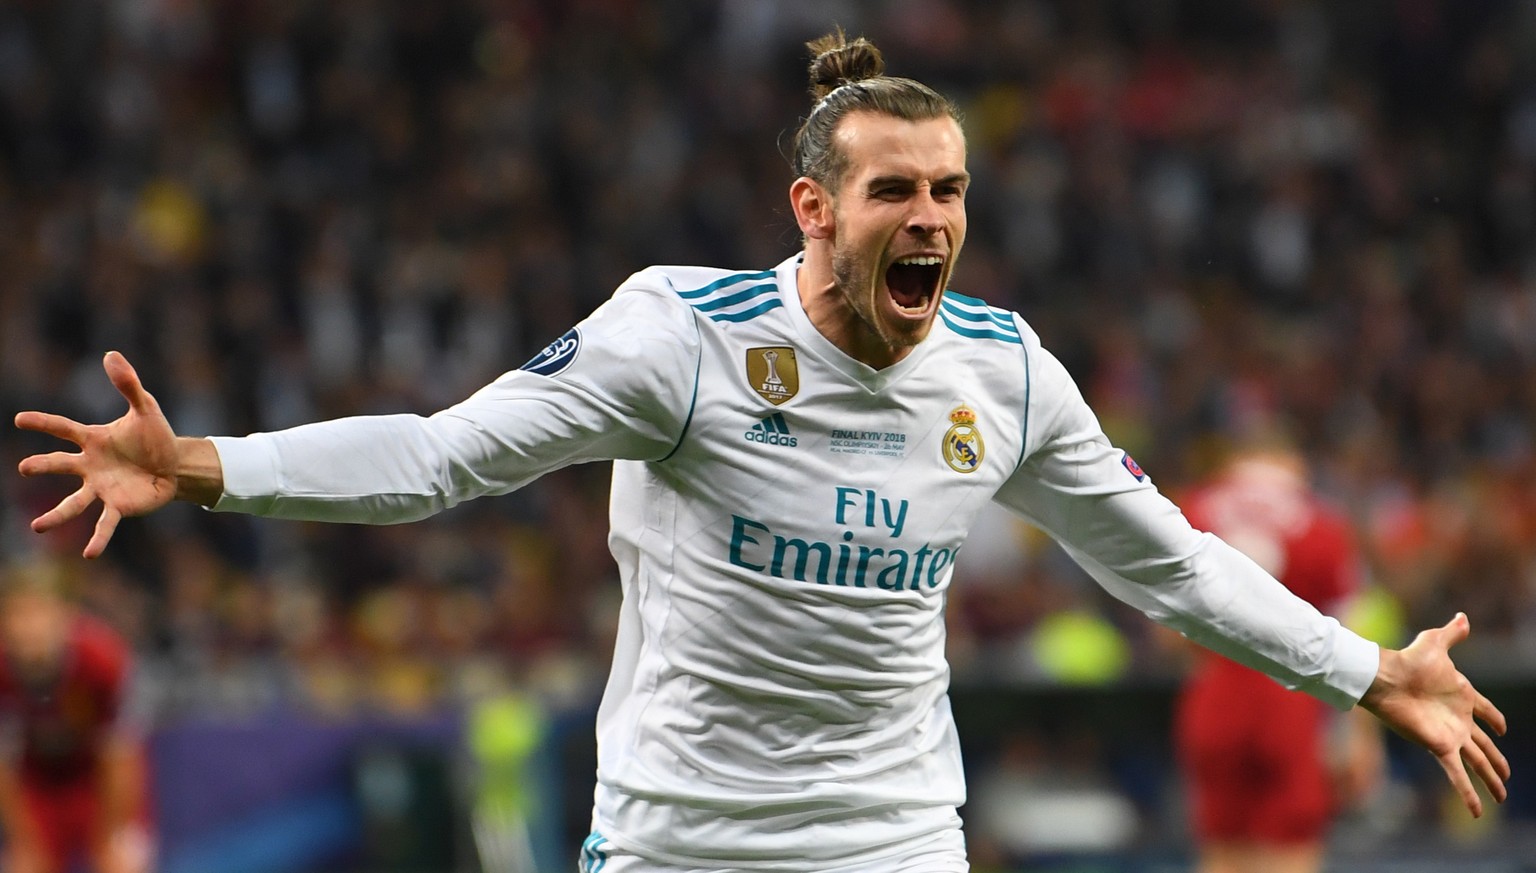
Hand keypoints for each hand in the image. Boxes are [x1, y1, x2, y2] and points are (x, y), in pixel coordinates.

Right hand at [15, 351, 179, 557]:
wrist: (174, 465)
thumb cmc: (154, 436)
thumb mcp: (145, 408)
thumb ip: (128, 384)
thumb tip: (110, 354)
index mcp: (93, 440)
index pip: (64, 428)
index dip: (44, 423)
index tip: (20, 419)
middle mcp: (90, 466)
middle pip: (61, 465)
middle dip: (43, 465)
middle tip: (24, 466)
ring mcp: (102, 488)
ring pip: (73, 502)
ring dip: (56, 515)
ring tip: (37, 527)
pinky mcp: (118, 506)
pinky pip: (105, 524)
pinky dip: (98, 538)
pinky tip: (90, 554)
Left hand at [1358, 613, 1508, 816]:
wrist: (1385, 678)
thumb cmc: (1408, 660)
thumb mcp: (1435, 643)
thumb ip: (1451, 634)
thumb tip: (1463, 617)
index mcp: (1462, 696)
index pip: (1486, 711)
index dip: (1495, 719)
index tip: (1503, 729)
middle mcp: (1459, 719)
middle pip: (1484, 746)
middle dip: (1497, 762)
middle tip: (1506, 776)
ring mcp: (1451, 735)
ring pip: (1478, 763)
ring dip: (1490, 781)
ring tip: (1501, 797)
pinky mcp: (1440, 746)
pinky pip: (1457, 774)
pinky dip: (1467, 793)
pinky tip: (1476, 811)